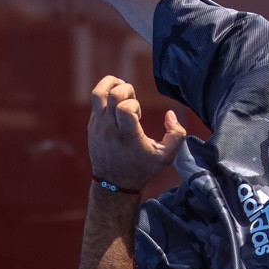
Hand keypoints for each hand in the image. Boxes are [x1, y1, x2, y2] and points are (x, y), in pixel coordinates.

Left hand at [86, 75, 186, 191]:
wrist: (115, 184)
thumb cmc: (142, 168)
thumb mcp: (166, 157)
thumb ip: (176, 135)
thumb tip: (170, 114)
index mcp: (127, 136)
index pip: (123, 108)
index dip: (134, 104)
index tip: (139, 116)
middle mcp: (109, 129)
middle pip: (112, 95)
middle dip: (126, 91)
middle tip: (133, 102)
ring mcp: (98, 127)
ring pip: (97, 94)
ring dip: (111, 84)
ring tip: (122, 89)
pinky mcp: (92, 126)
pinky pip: (95, 101)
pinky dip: (107, 95)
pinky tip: (117, 103)